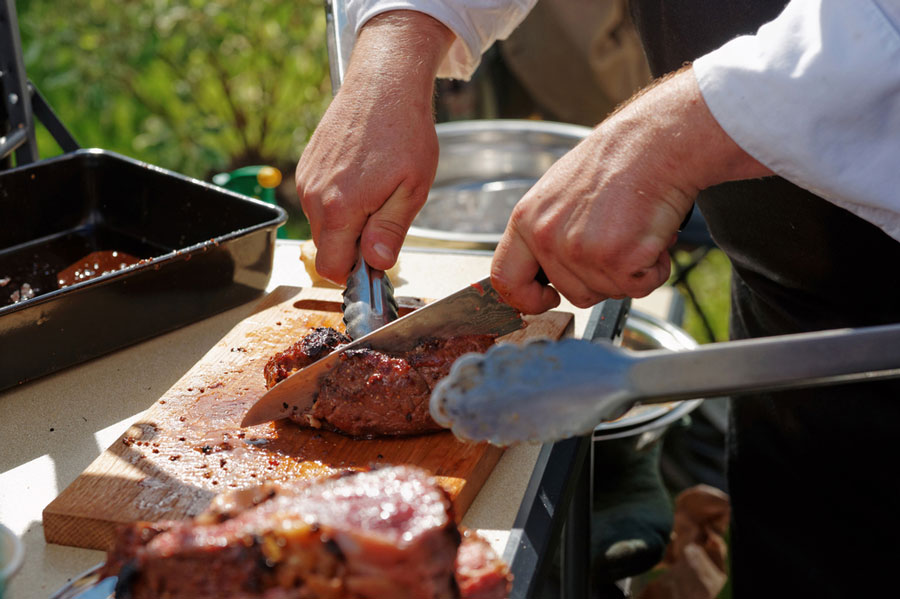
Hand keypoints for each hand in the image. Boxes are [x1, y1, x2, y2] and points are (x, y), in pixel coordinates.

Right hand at [295, 12, 453, 283]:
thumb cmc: (404, 133)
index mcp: (339, 209)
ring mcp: (307, 179)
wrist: (384, 83)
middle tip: (385, 219)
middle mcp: (314, 196)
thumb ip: (390, 232)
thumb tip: (376, 264)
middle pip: (326, 248)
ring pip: (322, 224)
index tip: (377, 259)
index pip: (331, 268)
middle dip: (352, 246)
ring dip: (347, 222)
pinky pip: (318, 201)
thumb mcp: (412, 190)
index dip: (355, 272)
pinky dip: (338, 200)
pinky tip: (362, 177)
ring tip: (377, 192)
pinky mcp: (306, 166)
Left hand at [491, 67, 772, 312]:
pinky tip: (652, 236)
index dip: (527, 299)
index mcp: (526, 221)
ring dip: (629, 270)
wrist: (654, 143)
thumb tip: (542, 277)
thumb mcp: (558, 195)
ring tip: (635, 229)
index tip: (548, 298)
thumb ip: (545, 234)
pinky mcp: (616, 259)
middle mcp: (547, 238)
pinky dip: (654, 269)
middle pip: (572, 294)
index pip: (506, 279)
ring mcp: (580, 251)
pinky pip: (639, 287)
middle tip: (618, 237)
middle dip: (601, 277)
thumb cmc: (615, 164)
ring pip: (607, 293)